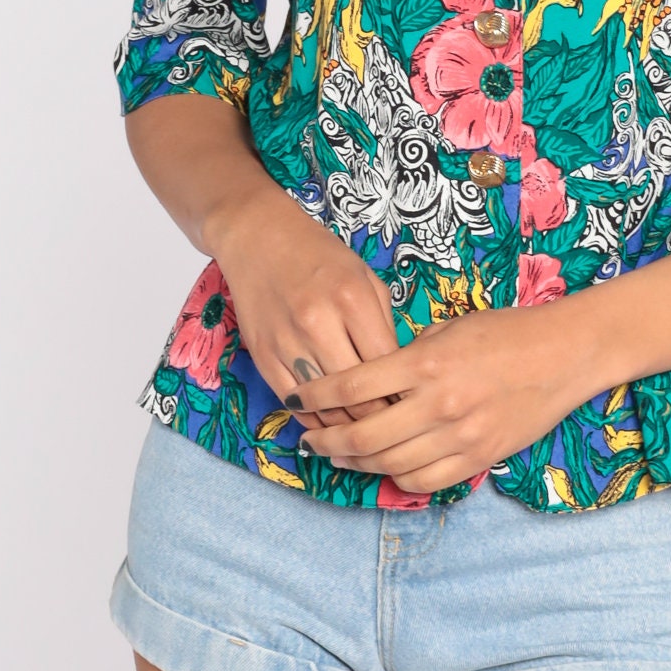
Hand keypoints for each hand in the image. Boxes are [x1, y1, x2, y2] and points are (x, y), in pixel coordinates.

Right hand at [206, 191, 402, 429]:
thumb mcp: (365, 277)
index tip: (412, 404)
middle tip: (393, 426)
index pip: (386, 366)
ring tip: (365, 432)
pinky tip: (330, 422)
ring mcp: (287, 342)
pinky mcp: (262, 356)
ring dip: (347, 425)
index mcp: (352, 299)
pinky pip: (293, 404)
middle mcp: (318, 323)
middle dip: (379, 417)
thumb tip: (398, 374)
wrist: (258, 238)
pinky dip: (314, 419)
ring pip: (325, 406)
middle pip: (357, 395)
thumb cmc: (320, 257)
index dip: (403, 392)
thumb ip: (383, 324)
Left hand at [286, 301, 596, 494]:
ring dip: (355, 464)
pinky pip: (425, 480)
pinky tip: (383, 468)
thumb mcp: (448, 329)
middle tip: (308, 438)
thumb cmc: (505, 333)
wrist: (563, 355)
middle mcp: (439, 403)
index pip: (352, 386)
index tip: (294, 398)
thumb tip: (368, 381)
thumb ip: (406, 355)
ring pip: (390, 464)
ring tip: (338, 456)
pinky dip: (396, 478)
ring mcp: (460, 435)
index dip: (314, 395)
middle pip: (363, 436)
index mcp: (425, 363)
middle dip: (327, 440)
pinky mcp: (479, 457)